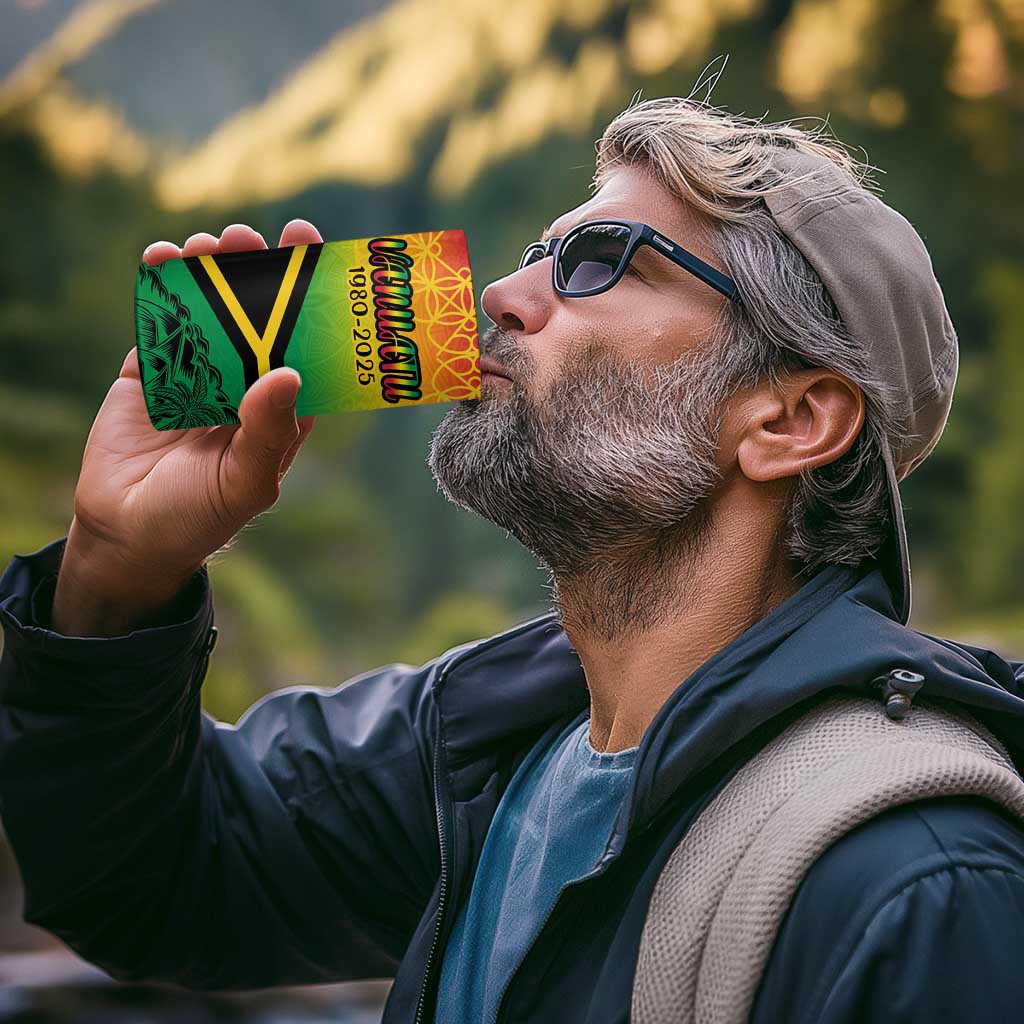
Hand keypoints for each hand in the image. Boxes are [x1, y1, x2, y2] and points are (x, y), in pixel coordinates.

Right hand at [52, 220, 322, 635]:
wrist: (126, 534)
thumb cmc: (199, 517)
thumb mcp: (245, 483)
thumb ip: (268, 432)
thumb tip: (289, 373)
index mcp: (280, 408)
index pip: (305, 345)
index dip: (312, 300)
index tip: (314, 253)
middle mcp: (244, 383)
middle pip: (259, 317)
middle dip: (259, 273)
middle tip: (254, 238)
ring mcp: (198, 373)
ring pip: (211, 309)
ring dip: (212, 272)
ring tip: (210, 245)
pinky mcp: (151, 370)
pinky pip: (161, 320)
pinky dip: (162, 287)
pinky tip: (163, 259)